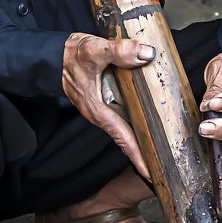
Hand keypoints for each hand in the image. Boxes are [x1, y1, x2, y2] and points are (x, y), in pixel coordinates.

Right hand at [62, 32, 155, 178]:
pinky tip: (148, 117)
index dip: (137, 154)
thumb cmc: (71, 55)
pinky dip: (135, 120)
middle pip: (125, 136)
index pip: (121, 136)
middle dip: (144, 150)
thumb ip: (119, 51)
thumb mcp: (94, 50)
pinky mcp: (103, 100)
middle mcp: (99, 113)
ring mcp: (101, 108)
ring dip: (140, 135)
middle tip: (166, 162)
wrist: (55, 54)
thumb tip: (146, 53)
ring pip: (124, 126)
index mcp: (97, 108)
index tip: (151, 172)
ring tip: (163, 144)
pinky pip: (121, 115)